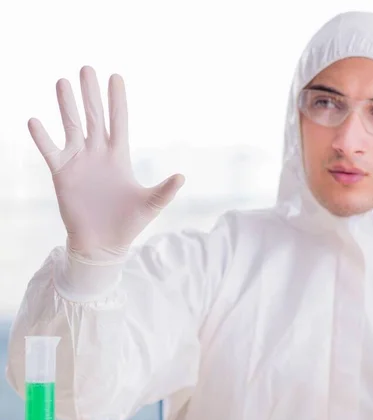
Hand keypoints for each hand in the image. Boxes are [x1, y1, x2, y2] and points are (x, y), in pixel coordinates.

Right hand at [28, 66, 183, 263]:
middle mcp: (98, 154)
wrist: (103, 244)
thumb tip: (182, 177)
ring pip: (71, 127)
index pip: (119, 122)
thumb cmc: (128, 224)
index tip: (115, 77)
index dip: (117, 100)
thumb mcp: (150, 205)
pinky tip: (35, 121)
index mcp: (120, 157)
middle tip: (87, 68)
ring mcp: (79, 162)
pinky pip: (50, 151)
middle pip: (94, 117)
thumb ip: (165, 191)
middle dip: (91, 94)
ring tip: (62, 82)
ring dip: (66, 106)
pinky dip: (43, 137)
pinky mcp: (62, 174)